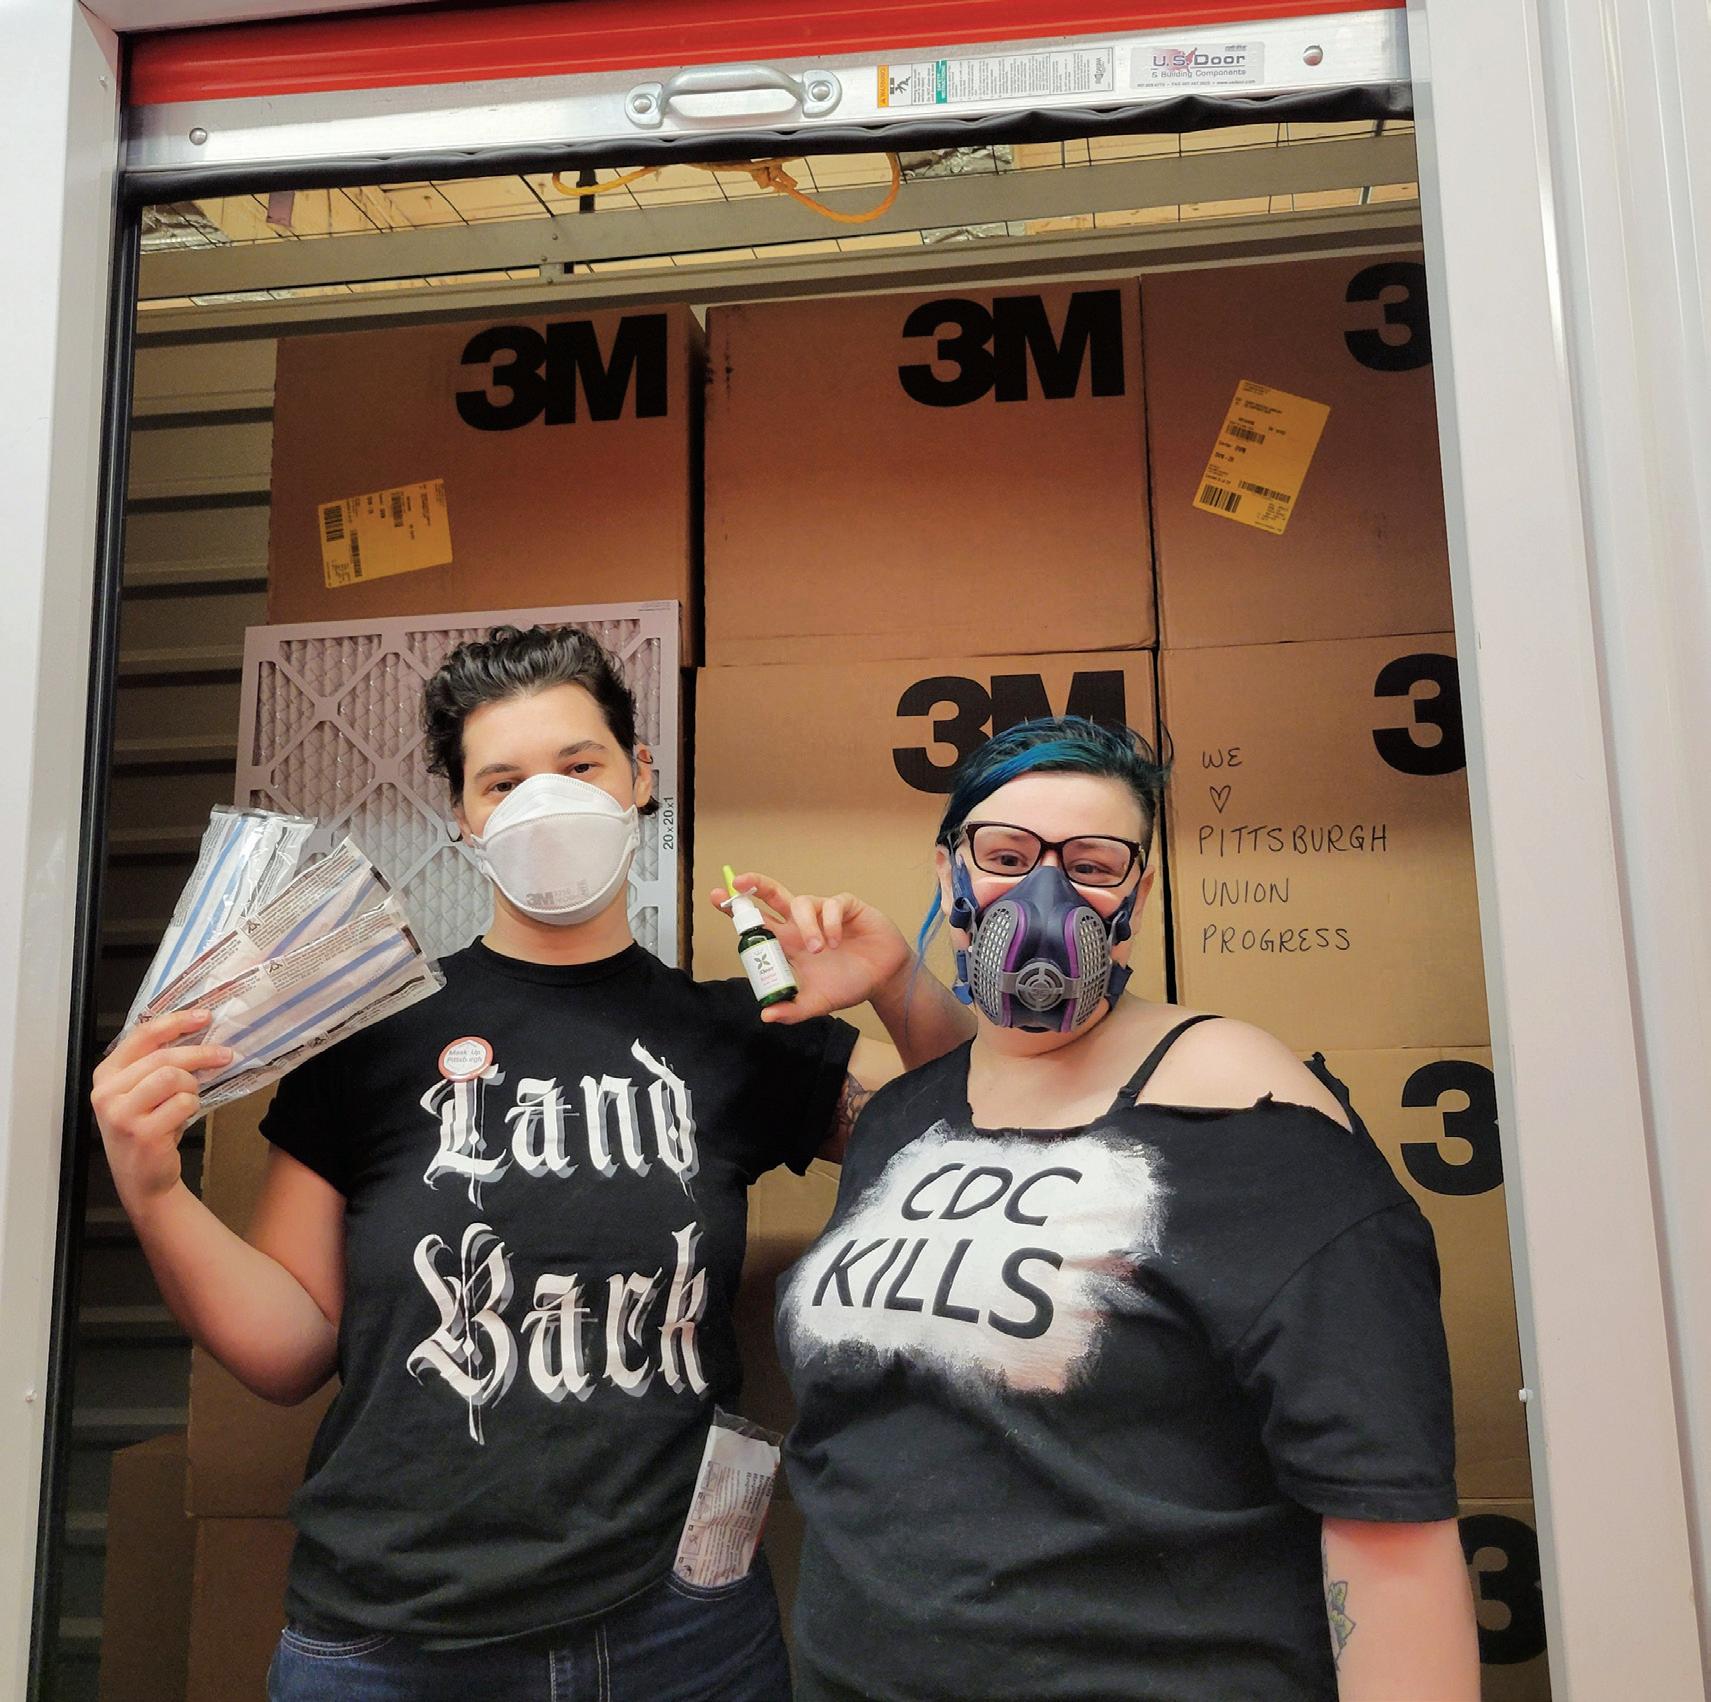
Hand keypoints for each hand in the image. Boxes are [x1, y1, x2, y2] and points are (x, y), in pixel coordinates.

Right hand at [91, 1010, 231, 1208]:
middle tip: (225, 1055)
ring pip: (174, 1077)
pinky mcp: (142, 1133)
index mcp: (106, 1075)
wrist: (143, 1180)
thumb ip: (156, 1064)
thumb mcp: (142, 1093)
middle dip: (201, 1054)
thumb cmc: (148, 1129)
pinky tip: (180, 1120)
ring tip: (188, 1100)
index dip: (175, 1022)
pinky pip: (184, 1104)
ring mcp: (122, 1114)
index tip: (204, 1016)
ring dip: (192, 1086)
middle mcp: (107, 1093)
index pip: (142, 1036)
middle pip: (164, 1057)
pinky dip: (192, 1108)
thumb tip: (199, 1030)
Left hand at [710, 873, 912, 1024]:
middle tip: (738, 883)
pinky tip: (838, 942)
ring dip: (807, 926)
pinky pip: (832, 905)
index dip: (738, 911)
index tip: (717, 900)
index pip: (758, 922)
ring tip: (819, 950)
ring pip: (802, 902)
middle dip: (754, 886)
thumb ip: (792, 1010)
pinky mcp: (847, 907)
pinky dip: (832, 923)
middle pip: (773, 895)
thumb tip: (766, 1015)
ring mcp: (824, 912)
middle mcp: (802, 924)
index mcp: (789, 943)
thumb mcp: (817, 1003)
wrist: (884, 979)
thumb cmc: (848, 984)